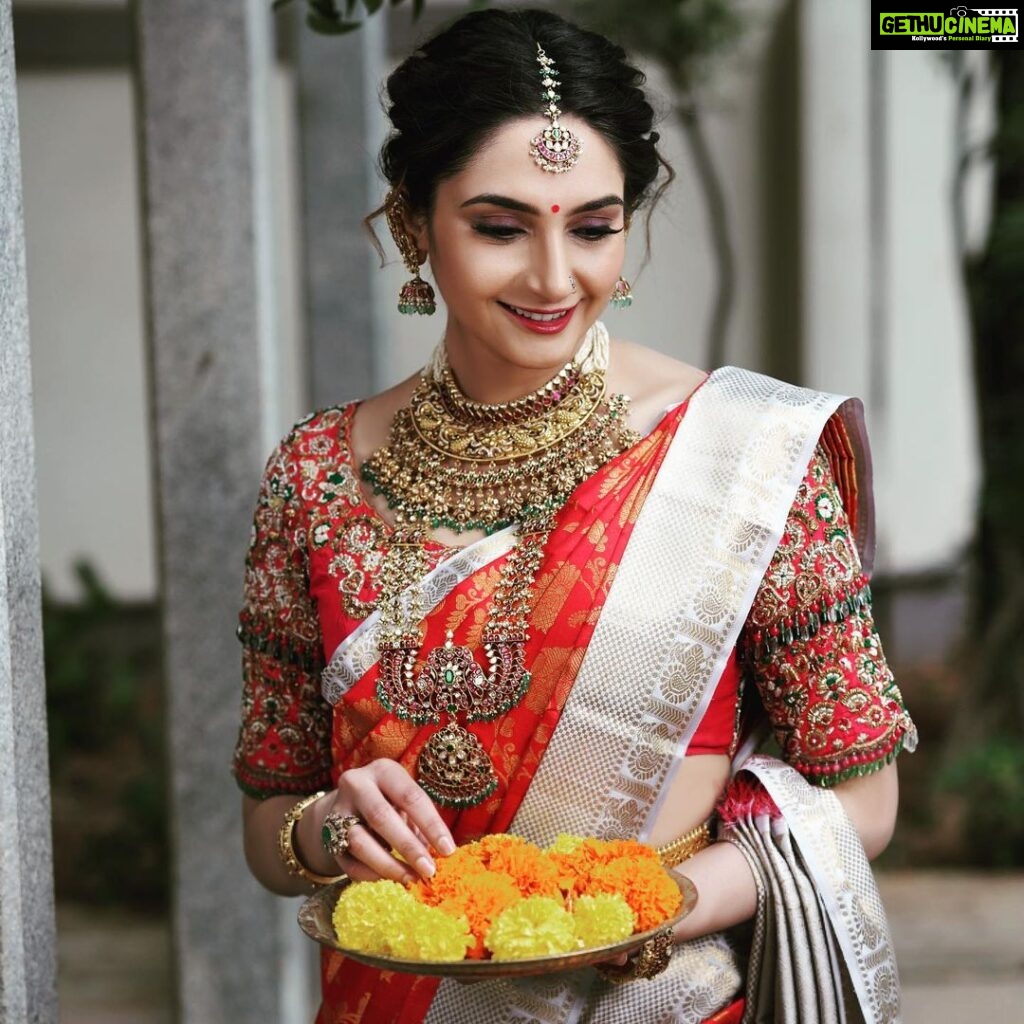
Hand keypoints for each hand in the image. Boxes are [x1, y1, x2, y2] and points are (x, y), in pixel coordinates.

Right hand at [320, 760, 455, 884]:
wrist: (349, 803)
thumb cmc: (390, 801)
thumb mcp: (405, 801)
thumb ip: (420, 823)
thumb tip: (440, 854)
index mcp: (383, 770)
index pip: (410, 796)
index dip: (431, 825)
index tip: (448, 850)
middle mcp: (356, 784)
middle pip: (381, 816)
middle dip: (408, 847)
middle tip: (429, 870)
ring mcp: (338, 810)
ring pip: (360, 842)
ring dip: (389, 865)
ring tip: (411, 878)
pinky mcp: (327, 837)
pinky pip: (348, 862)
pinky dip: (371, 874)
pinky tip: (390, 879)